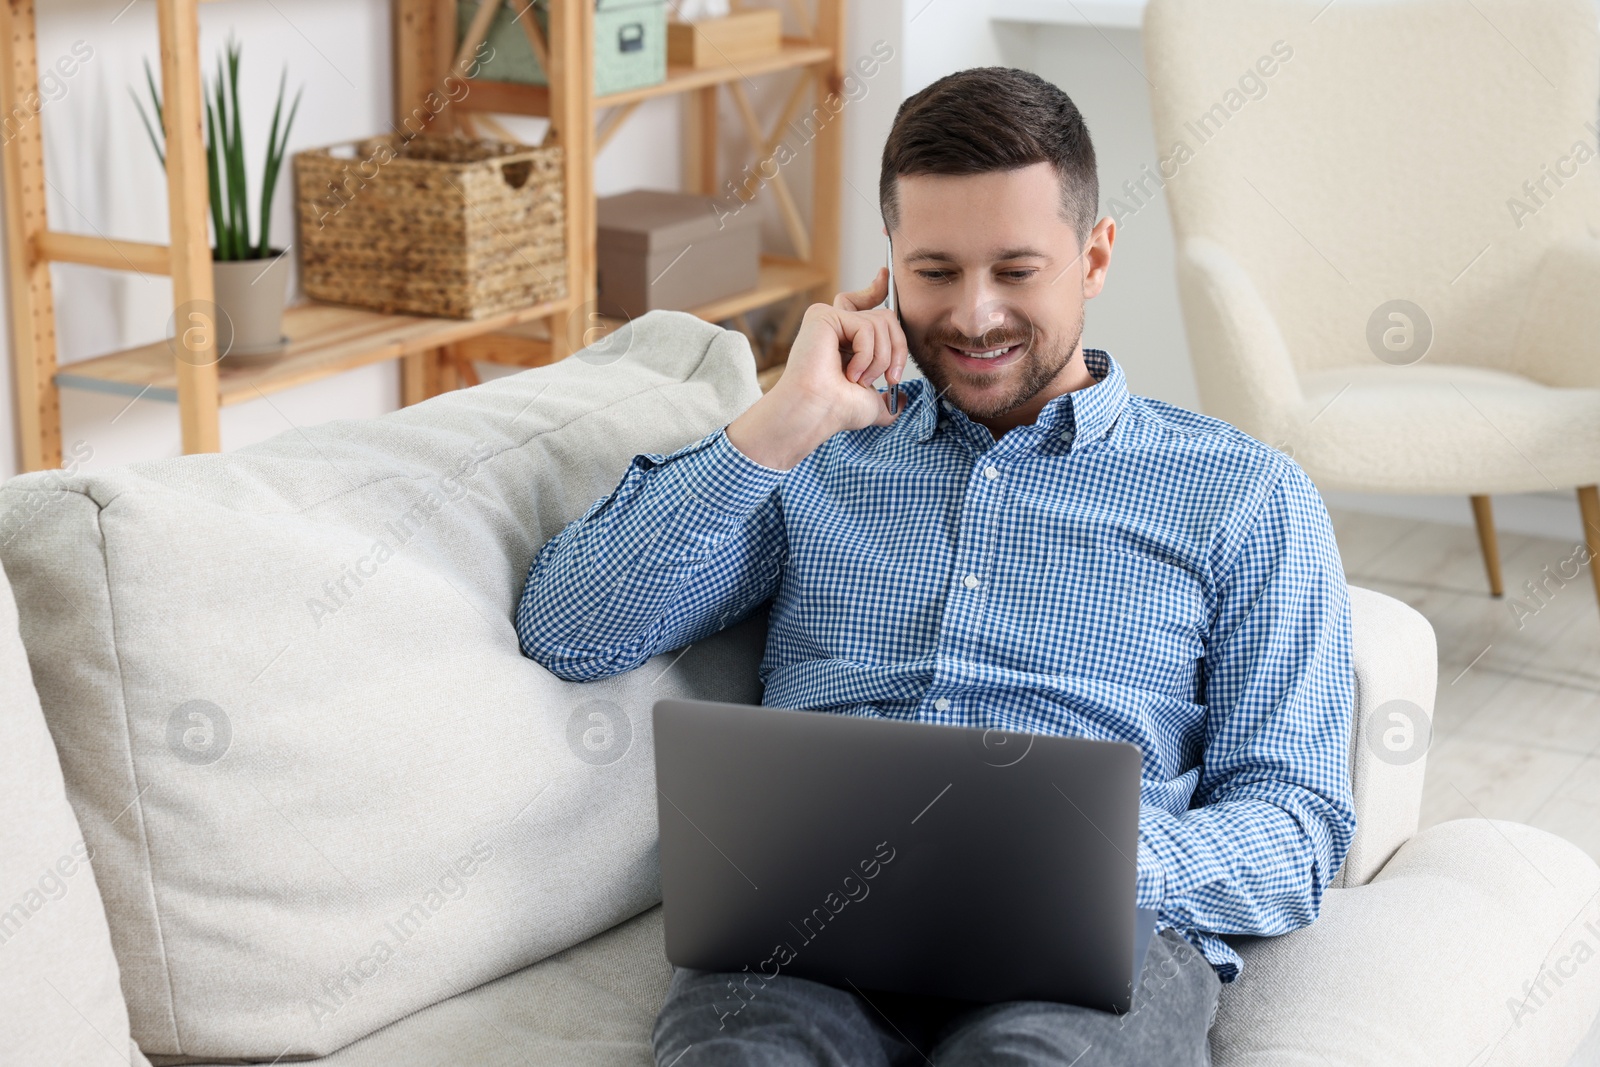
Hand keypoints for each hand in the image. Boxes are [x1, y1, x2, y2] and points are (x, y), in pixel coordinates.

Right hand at [726, 277, 908, 469]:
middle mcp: (834, 324)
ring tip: (861, 380)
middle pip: (885, 317)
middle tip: (891, 378)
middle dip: (897, 349)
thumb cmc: (837, 410)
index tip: (885, 277)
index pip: (862, 303)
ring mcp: (828, 318)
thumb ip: (888, 400)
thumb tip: (902, 401)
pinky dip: (867, 355)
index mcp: (843, 339)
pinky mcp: (823, 316)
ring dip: (880, 359)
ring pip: (881, 323)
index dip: (877, 289)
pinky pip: (866, 327)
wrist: (817, 412)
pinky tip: (850, 373)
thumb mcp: (872, 403)